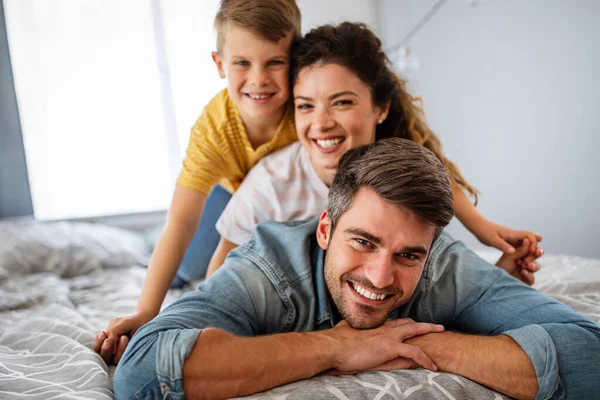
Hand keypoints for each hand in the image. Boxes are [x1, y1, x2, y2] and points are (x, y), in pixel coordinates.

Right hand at [93, 310, 154, 364]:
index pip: (97, 347)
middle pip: (103, 356)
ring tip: (124, 337)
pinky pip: (123, 359)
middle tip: (108, 340)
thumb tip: (112, 350)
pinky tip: (127, 339)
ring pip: (113, 360)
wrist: (145, 320)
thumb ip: (112, 334)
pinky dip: (124, 350)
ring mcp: (120, 356)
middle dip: (105, 349)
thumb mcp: (118, 325)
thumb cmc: (129, 323)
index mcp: (106, 342)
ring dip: (118, 348)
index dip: (98, 343)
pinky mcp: (128, 359)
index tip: (103, 334)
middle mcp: (112, 351)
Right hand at [324, 319, 443, 374]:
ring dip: (430, 331)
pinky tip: (432, 366)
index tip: (410, 326)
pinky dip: (425, 359)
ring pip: (415, 331)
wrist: (333, 346)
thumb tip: (343, 331)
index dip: (404, 324)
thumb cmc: (335, 342)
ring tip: (442, 333)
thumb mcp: (344, 332)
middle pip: (408, 323)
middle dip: (422, 324)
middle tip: (435, 325)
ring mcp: (388, 336)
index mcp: (373, 326)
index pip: (394, 322)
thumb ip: (349, 331)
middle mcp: (383, 328)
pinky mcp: (390, 347)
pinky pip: (414, 352)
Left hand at [471, 218, 541, 255]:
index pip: (529, 236)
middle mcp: (514, 235)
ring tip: (528, 262)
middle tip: (530, 261)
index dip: (533, 244)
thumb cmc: (484, 232)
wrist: (477, 226)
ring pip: (525, 244)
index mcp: (512, 234)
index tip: (530, 253)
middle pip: (530, 241)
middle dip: (534, 249)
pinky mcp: (508, 242)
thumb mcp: (492, 240)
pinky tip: (522, 260)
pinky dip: (522, 252)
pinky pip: (519, 247)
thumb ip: (502, 246)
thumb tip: (513, 252)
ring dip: (528, 252)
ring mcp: (512, 238)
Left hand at [496, 238, 543, 284]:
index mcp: (522, 252)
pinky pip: (532, 277)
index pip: (532, 246)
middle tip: (537, 252)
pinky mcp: (527, 280)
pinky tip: (523, 271)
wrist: (495, 279)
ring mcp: (527, 270)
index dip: (534, 245)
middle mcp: (526, 260)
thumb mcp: (509, 256)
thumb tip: (527, 240)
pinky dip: (529, 274)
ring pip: (536, 266)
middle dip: (537, 253)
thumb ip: (519, 250)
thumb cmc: (501, 266)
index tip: (532, 246)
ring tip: (526, 264)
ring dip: (533, 264)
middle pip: (536, 255)